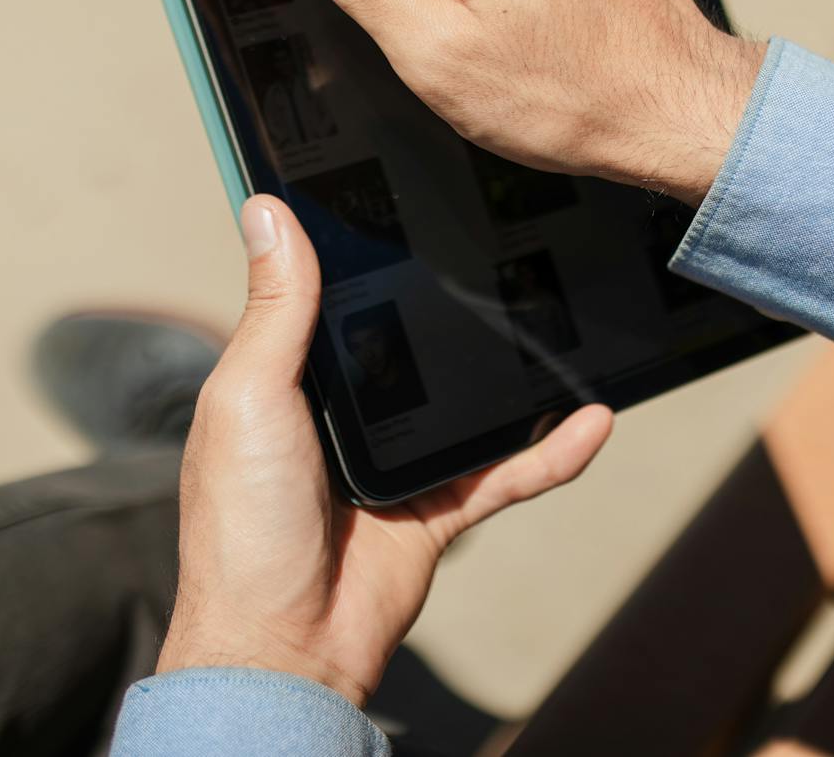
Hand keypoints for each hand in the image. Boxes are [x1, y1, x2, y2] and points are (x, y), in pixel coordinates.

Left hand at [158, 195, 612, 705]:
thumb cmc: (240, 527)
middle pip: (413, 337)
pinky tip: (593, 418)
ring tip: (565, 315)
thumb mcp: (248, 397)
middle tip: (504, 234)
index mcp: (290, 374)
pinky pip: (507, 470)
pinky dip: (553, 449)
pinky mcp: (440, 507)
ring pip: (472, 399)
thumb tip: (267, 210)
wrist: (283, 647)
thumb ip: (273, 310)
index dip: (360, 245)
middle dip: (453, 297)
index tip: (401, 185)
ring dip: (517, 369)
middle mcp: (346, 409)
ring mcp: (399, 457)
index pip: (332, 291)